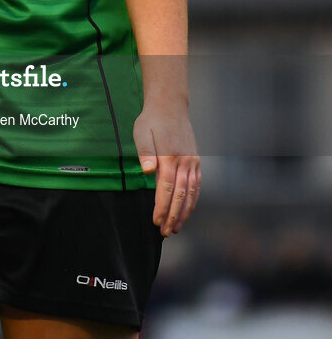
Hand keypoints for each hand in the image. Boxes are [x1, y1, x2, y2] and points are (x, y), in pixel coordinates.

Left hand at [133, 100, 200, 236]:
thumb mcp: (141, 131)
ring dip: (184, 212)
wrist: (170, 105)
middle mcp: (185, 161)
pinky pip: (197, 185)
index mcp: (169, 156)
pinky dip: (193, 200)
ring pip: (191, 193)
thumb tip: (147, 172)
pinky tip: (187, 210)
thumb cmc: (152, 119)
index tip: (155, 222)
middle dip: (173, 216)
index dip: (161, 208)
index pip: (165, 189)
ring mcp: (193, 161)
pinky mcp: (196, 160)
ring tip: (176, 228)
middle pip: (180, 195)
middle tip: (165, 232)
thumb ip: (145, 153)